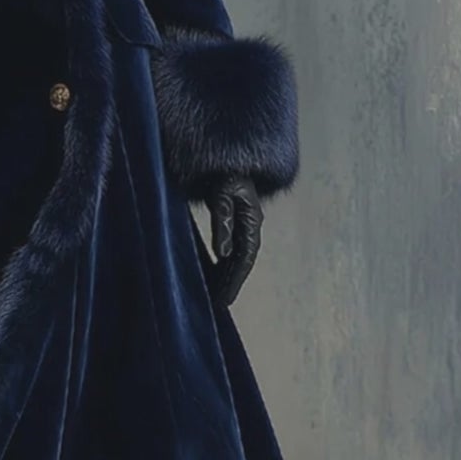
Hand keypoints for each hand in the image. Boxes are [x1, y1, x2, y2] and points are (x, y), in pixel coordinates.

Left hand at [203, 175, 262, 306]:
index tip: (223, 301)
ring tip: (211, 297)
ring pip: (234, 258)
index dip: (234, 281)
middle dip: (228, 284)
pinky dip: (219, 264)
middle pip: (239, 262)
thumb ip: (223, 218)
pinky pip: (228, 250)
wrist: (228, 153)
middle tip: (214, 306)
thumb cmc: (225, 170)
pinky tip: (209, 276)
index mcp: (251, 221)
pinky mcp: (232, 223)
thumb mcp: (224, 191)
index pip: (244, 258)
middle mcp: (250, 226)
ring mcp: (242, 225)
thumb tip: (223, 251)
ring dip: (224, 276)